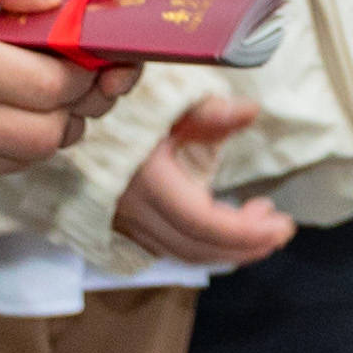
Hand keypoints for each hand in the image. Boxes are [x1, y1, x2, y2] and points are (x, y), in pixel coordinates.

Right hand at [0, 27, 99, 187]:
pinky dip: (17, 145)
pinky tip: (10, 113)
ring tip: (51, 95)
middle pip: (51, 130)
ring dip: (52, 128)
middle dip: (78, 104)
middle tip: (82, 76)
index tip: (92, 54)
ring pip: (29, 156)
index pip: (56, 85)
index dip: (86, 71)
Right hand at [109, 91, 294, 269]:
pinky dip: (201, 244)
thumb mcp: (168, 100)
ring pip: (181, 252)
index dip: (247, 233)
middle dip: (245, 246)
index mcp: (147, 179)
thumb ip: (209, 110)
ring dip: (226, 248)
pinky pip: (167, 246)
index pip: (203, 222)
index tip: (283, 225)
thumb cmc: (123, 105)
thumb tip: (250, 111)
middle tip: (279, 230)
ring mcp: (122, 220)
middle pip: (195, 247)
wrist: (68, 115)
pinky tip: (223, 225)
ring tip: (260, 224)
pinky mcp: (119, 222)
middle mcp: (132, 209)